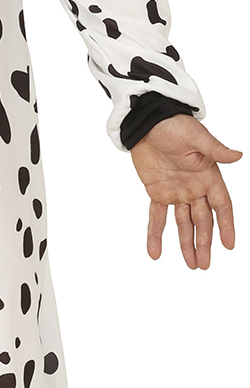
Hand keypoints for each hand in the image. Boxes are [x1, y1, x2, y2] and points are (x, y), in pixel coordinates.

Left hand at [129, 113, 240, 268]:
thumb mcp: (197, 137)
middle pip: (203, 221)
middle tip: (204, 265)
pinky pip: (157, 217)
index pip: (221, 206)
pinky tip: (155, 253)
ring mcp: (177, 192)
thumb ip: (216, 150)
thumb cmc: (175, 125)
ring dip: (186, 244)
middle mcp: (195, 187)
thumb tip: (238, 156)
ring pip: (183, 224)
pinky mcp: (158, 192)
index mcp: (209, 176)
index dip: (226, 225)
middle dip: (204, 242)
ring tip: (191, 265)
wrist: (148, 122)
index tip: (229, 246)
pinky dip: (155, 234)